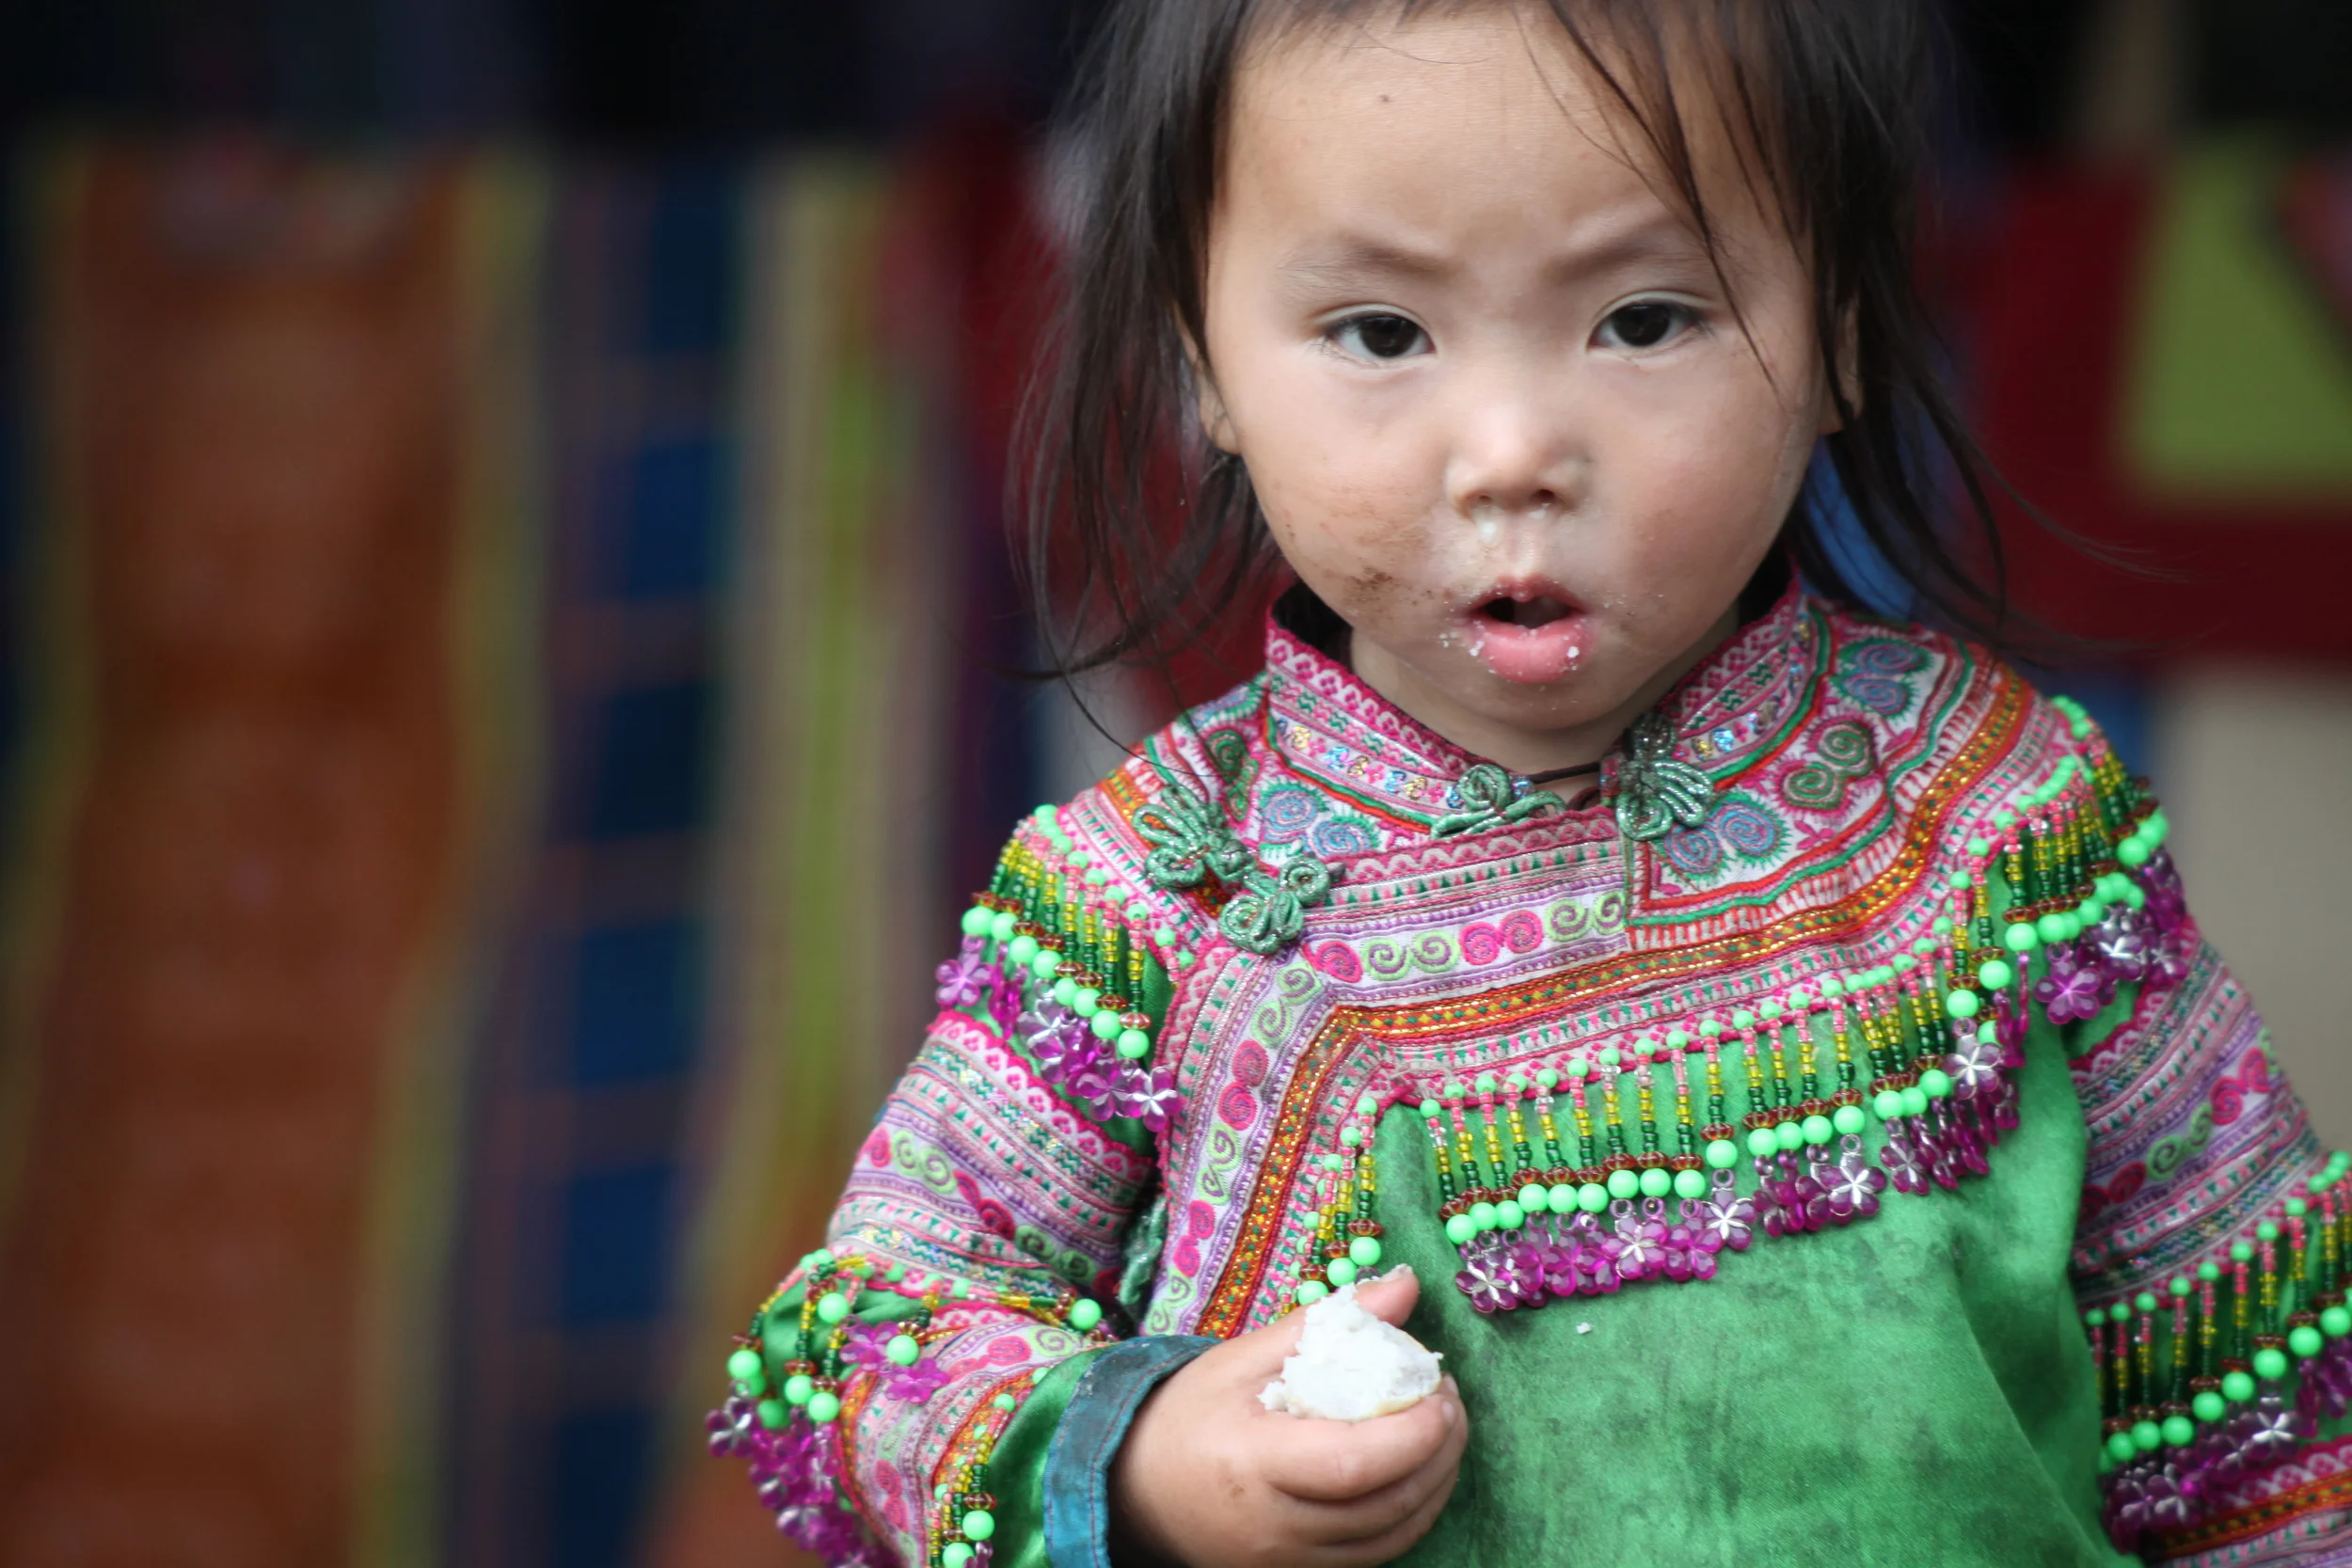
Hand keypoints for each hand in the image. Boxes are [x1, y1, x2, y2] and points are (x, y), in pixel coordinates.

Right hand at [1108, 1267, 1466, 1567]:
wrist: (1134, 1490)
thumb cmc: (1186, 1416)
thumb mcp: (1244, 1359)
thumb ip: (1327, 1323)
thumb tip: (1403, 1287)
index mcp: (1253, 1464)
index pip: (1353, 1465)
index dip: (1413, 1433)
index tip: (1439, 1389)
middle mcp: (1273, 1527)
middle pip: (1384, 1504)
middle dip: (1438, 1451)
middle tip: (1449, 1400)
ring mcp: (1288, 1562)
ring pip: (1390, 1535)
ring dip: (1434, 1483)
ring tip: (1443, 1430)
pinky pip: (1375, 1554)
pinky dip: (1409, 1514)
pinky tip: (1417, 1473)